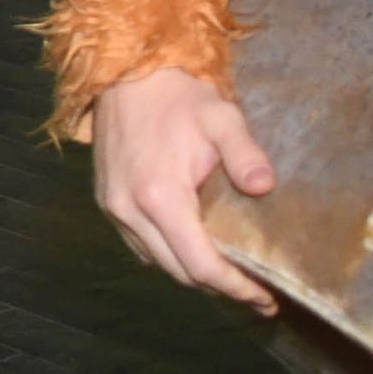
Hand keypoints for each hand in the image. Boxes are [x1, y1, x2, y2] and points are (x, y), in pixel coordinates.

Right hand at [90, 65, 277, 311]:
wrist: (123, 73)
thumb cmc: (176, 95)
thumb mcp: (220, 117)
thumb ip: (245, 154)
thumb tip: (266, 188)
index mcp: (160, 196)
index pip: (200, 265)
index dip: (234, 288)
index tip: (264, 300)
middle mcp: (129, 210)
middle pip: (179, 272)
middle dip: (219, 287)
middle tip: (257, 293)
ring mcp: (113, 208)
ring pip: (157, 262)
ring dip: (192, 272)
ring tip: (229, 273)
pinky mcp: (106, 201)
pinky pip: (140, 245)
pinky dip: (169, 253)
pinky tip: (192, 245)